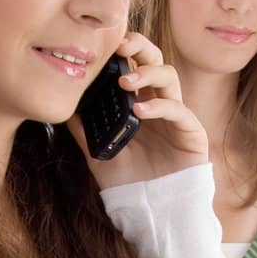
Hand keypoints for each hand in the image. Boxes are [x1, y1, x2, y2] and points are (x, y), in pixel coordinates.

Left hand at [70, 32, 208, 184]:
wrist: (151, 214)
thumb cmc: (128, 183)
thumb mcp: (98, 154)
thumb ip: (84, 130)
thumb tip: (65, 107)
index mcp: (137, 103)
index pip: (133, 66)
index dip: (123, 51)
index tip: (104, 43)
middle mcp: (158, 104)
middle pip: (155, 61)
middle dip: (140, 47)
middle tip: (122, 44)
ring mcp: (176, 117)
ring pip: (169, 77)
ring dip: (148, 73)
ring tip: (126, 83)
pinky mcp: (191, 133)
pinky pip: (179, 111)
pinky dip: (159, 107)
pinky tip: (140, 110)